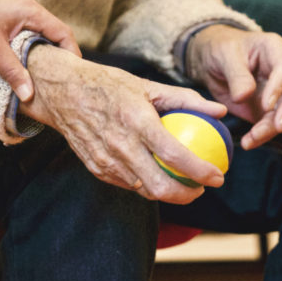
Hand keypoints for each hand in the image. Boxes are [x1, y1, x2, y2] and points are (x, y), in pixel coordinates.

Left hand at [0, 0, 80, 101]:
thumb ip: (13, 71)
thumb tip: (29, 95)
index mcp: (30, 10)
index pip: (63, 33)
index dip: (71, 54)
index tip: (72, 75)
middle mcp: (28, 6)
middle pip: (54, 33)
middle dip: (58, 56)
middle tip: (59, 80)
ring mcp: (17, 8)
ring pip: (39, 33)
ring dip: (42, 52)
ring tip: (42, 75)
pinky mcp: (6, 13)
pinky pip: (27, 31)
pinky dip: (29, 47)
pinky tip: (23, 62)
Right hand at [19, 45, 227, 204]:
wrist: (62, 92)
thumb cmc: (108, 85)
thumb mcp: (147, 85)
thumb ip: (186, 99)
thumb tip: (219, 111)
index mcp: (136, 121)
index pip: (175, 155)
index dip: (200, 171)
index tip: (218, 176)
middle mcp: (120, 145)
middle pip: (160, 186)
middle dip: (187, 195)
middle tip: (202, 188)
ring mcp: (106, 161)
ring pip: (144, 190)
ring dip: (168, 193)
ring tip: (183, 184)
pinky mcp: (96, 168)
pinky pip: (128, 184)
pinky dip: (145, 184)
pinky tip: (157, 176)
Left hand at [186, 25, 281, 149]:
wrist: (213, 62)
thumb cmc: (221, 50)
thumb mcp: (224, 56)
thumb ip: (236, 75)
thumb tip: (244, 96)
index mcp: (275, 49)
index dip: (279, 87)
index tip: (266, 105)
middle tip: (278, 127)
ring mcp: (281, 91)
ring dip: (273, 128)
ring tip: (252, 138)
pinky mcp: (271, 109)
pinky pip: (274, 124)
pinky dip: (263, 135)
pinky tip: (249, 142)